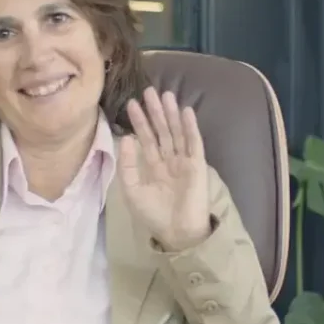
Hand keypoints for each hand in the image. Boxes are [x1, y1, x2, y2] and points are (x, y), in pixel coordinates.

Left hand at [119, 87, 210, 251]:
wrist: (176, 232)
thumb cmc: (154, 215)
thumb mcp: (132, 191)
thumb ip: (127, 166)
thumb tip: (125, 139)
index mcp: (153, 166)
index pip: (146, 139)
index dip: (139, 122)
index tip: (131, 104)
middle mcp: (169, 160)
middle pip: (162, 131)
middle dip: (155, 112)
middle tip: (148, 91)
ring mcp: (184, 161)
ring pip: (177, 132)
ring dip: (171, 114)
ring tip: (165, 95)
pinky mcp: (197, 165)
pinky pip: (193, 143)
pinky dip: (190, 127)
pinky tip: (186, 111)